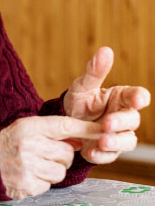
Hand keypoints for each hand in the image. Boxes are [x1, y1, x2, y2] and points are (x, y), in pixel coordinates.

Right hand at [0, 116, 101, 199]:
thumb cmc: (6, 144)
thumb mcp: (24, 129)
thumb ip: (51, 132)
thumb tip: (81, 139)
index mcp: (28, 127)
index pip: (64, 125)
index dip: (85, 129)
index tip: (102, 130)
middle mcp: (28, 145)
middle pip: (67, 153)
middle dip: (61, 157)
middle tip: (44, 155)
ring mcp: (27, 166)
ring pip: (61, 172)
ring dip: (52, 171)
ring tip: (34, 166)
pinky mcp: (26, 185)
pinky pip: (49, 185)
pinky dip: (41, 183)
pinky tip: (27, 176)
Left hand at [63, 46, 149, 163]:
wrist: (65, 124)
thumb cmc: (80, 102)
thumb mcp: (82, 86)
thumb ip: (94, 71)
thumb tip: (105, 50)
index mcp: (120, 98)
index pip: (137, 96)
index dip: (139, 97)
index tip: (138, 99)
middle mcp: (123, 117)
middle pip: (132, 120)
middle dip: (121, 122)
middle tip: (106, 123)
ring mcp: (117, 135)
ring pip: (126, 141)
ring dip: (115, 142)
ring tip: (101, 140)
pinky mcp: (108, 151)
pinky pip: (110, 155)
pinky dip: (101, 155)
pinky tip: (91, 152)